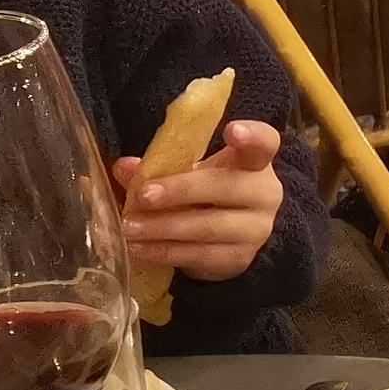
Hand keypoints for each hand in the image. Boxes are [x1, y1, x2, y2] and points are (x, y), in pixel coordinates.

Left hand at [111, 121, 287, 288]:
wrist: (232, 238)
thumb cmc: (208, 194)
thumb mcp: (190, 173)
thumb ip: (159, 167)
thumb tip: (124, 167)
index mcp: (254, 162)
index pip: (264, 143)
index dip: (252, 135)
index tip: (231, 131)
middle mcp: (264, 194)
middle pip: (226, 186)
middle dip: (181, 190)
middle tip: (144, 196)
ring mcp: (256, 229)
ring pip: (209, 226)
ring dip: (165, 227)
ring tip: (130, 228)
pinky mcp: (239, 258)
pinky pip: (200, 254)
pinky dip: (165, 251)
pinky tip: (140, 248)